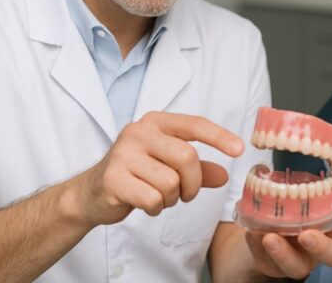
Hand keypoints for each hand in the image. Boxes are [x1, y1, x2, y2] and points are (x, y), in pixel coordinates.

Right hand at [69, 111, 243, 226]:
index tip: (240, 149)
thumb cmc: (136, 174)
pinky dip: (155, 207)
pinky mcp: (113, 178)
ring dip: (171, 198)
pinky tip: (144, 203)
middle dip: (192, 183)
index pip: (194, 124)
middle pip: (187, 157)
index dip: (219, 136)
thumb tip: (224, 174)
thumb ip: (198, 168)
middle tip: (186, 194)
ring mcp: (123, 154)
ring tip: (158, 196)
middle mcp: (138, 132)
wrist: (91, 193)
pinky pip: (152, 199)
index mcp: (155, 122)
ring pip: (170, 182)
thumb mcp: (169, 166)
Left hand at [244, 201, 331, 279]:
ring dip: (266, 250)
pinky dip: (253, 242)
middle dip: (285, 255)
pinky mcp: (268, 261)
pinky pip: (259, 257)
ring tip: (258, 232)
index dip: (320, 247)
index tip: (306, 235)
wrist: (297, 210)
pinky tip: (250, 228)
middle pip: (299, 268)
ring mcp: (288, 261)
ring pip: (277, 266)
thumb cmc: (322, 207)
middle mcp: (311, 257)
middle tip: (272, 238)